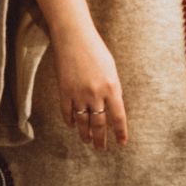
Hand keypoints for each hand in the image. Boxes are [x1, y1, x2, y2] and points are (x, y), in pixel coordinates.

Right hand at [50, 22, 128, 149]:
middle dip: (100, 139)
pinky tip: (72, 125)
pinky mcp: (64, 91)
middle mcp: (96, 94)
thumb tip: (111, 107)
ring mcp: (78, 94)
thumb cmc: (95, 50)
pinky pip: (67, 112)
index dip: (120, 132)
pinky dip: (70, 121)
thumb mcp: (111, 69)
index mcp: (112, 87)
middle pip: (99, 124)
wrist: (73, 37)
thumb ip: (112, 89)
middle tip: (100, 148)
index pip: (118, 117)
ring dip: (85, 133)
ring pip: (82, 121)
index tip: (121, 143)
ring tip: (87, 140)